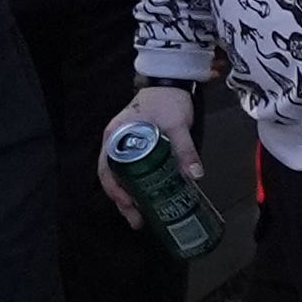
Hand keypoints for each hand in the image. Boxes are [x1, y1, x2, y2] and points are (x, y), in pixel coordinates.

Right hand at [96, 81, 200, 226]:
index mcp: (115, 137)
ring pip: (122, 176)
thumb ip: (184, 148)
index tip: (129, 205)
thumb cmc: (168, 100)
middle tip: (137, 221)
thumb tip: (194, 176)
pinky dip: (138, 186)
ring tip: (142, 217)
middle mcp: (115, 143)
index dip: (115, 190)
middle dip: (123, 201)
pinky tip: (149, 198)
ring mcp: (125, 145)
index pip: (107, 170)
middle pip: (113, 178)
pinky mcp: (137, 147)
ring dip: (130, 196)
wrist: (171, 80)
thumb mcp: (176, 124)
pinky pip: (132, 170)